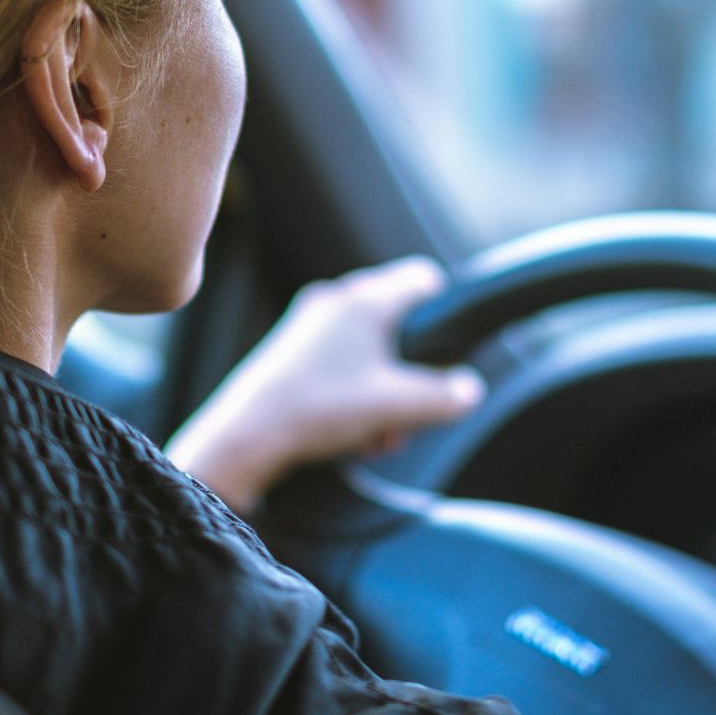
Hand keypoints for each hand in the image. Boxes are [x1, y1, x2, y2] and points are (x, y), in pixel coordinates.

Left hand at [165, 256, 486, 512]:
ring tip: (379, 434)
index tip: (449, 348)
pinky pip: (340, 364)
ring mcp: (309, 325)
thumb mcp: (397, 407)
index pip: (422, 279)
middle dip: (410, 372)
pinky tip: (353, 435)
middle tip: (410, 412)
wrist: (247, 435)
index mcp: (365, 300)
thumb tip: (468, 390)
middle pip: (397, 324)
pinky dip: (355, 395)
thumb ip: (444, 397)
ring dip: (383, 392)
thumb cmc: (319, 409)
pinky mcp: (290, 352)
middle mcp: (335, 301)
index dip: (444, 310)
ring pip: (368, 350)